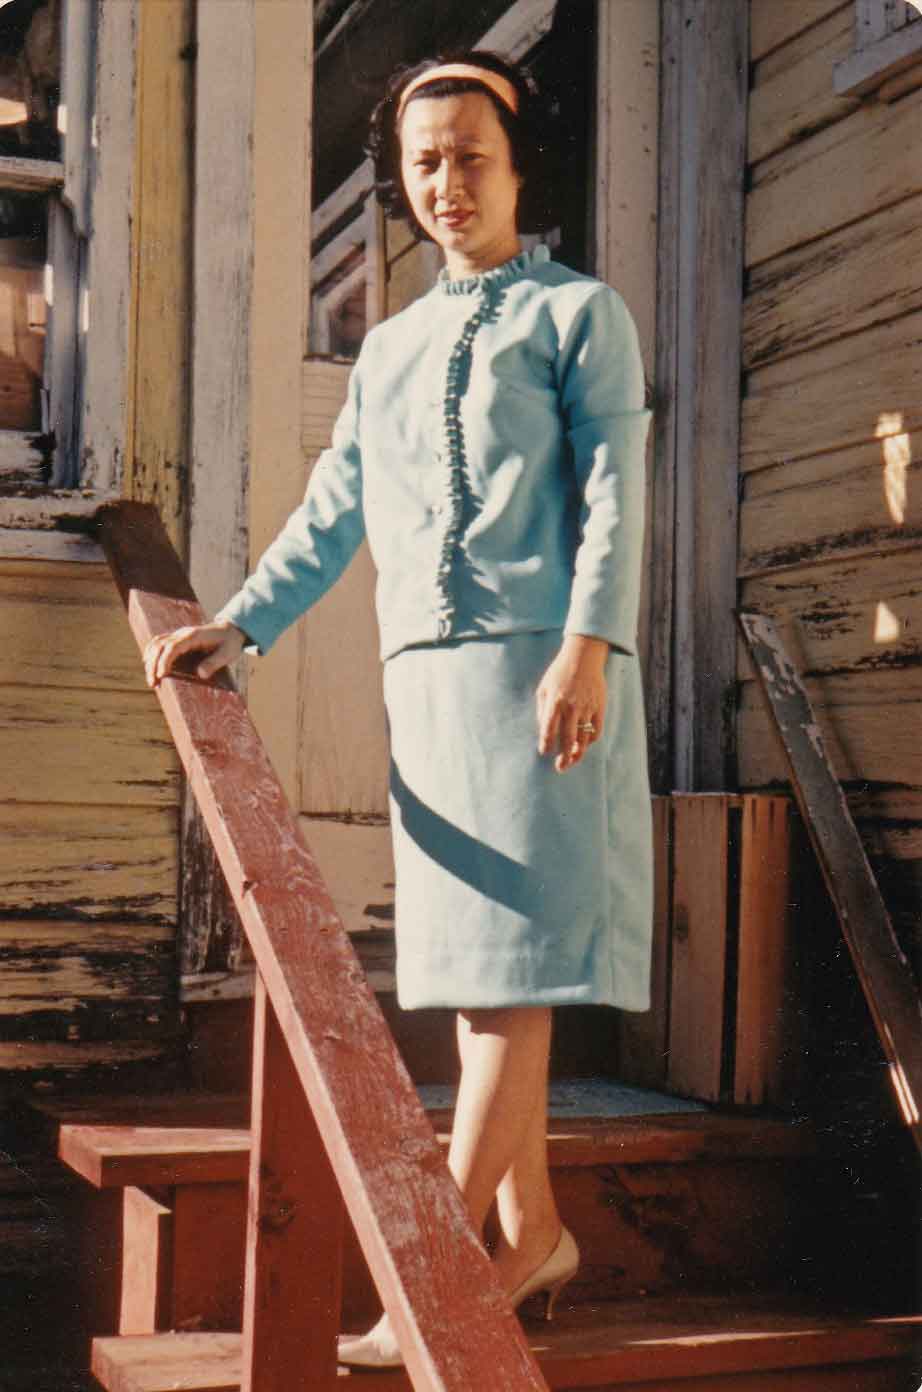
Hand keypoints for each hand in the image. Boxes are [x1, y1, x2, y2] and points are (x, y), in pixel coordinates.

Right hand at [143, 620, 246, 687]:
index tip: (161, 675)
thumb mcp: (228, 654)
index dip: (165, 660)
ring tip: (151, 679)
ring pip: (157, 643)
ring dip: (150, 660)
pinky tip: (149, 665)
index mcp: (194, 636)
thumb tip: (200, 674)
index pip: (173, 646)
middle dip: (153, 664)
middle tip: (153, 683)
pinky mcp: (177, 638)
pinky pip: (159, 642)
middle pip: (160, 645)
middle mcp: (183, 633)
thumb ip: (214, 663)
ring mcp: (179, 634)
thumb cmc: (230, 643)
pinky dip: (151, 652)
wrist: (230, 630)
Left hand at [536, 634, 607, 772]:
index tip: (544, 752)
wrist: (583, 657)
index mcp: (555, 702)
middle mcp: (571, 707)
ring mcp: (587, 708)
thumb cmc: (559, 674)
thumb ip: (542, 710)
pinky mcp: (599, 707)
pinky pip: (596, 730)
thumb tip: (544, 732)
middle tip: (560, 768)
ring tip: (572, 761)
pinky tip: (584, 745)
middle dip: (564, 756)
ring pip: (584, 738)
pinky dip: (590, 741)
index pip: (549, 729)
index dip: (546, 743)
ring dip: (578, 753)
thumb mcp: (544, 688)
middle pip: (568, 738)